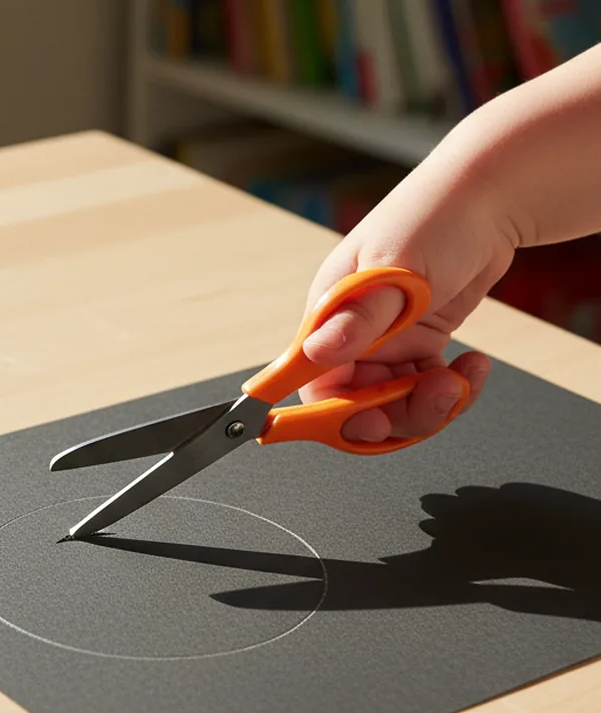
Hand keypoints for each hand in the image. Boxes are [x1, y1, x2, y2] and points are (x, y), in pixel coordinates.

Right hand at [298, 154, 516, 441]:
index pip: (310, 382)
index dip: (332, 414)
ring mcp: (385, 342)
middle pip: (354, 405)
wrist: (492, 197)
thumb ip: (359, 317)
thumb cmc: (436, 216)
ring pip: (392, 404)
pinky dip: (452, 390)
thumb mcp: (396, 269)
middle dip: (396, 414)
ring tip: (461, 380)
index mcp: (329, 315)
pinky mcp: (417, 344)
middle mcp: (351, 334)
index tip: (366, 425)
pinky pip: (423, 390)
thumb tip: (315, 351)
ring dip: (430, 406)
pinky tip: (472, 367)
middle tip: (434, 398)